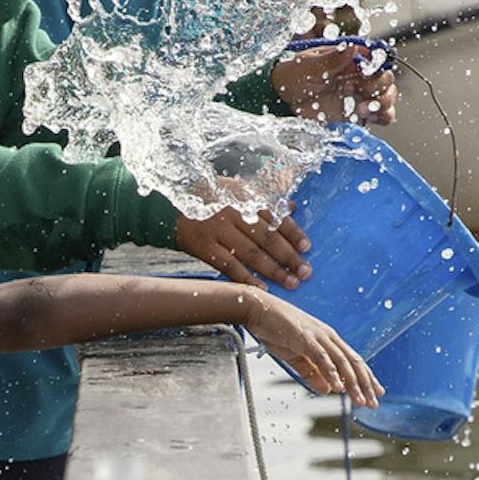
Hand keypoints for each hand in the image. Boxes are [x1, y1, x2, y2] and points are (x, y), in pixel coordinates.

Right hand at [173, 206, 308, 288]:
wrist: (170, 207)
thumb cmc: (210, 199)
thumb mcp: (237, 190)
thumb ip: (264, 198)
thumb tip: (292, 206)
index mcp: (245, 196)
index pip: (275, 216)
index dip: (293, 233)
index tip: (307, 247)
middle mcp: (234, 212)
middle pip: (267, 238)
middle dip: (289, 257)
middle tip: (305, 272)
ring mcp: (219, 231)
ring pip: (252, 254)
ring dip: (274, 271)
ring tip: (291, 283)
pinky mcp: (206, 247)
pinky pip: (230, 266)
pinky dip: (247, 278)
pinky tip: (262, 289)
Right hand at [238, 291, 380, 405]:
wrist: (258, 309)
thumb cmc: (275, 330)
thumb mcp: (295, 356)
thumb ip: (312, 373)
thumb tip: (328, 391)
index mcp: (328, 339)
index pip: (352, 360)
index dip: (366, 377)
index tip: (375, 393)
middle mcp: (328, 337)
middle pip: (352, 362)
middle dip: (365, 384)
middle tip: (374, 402)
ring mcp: (317, 336)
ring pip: (341, 362)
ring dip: (352, 383)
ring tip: (360, 400)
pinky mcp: (305, 338)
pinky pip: (322, 358)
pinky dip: (331, 373)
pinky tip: (338, 388)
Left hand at [270, 45, 395, 127]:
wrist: (280, 101)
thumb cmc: (292, 76)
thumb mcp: (309, 66)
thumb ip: (332, 59)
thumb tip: (353, 49)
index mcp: (349, 60)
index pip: (376, 60)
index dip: (376, 68)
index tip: (364, 75)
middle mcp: (358, 77)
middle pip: (385, 80)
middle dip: (378, 87)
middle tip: (356, 92)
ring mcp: (359, 96)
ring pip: (387, 97)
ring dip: (382, 103)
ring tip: (361, 109)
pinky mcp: (356, 114)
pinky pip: (380, 116)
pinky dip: (382, 117)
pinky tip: (369, 116)